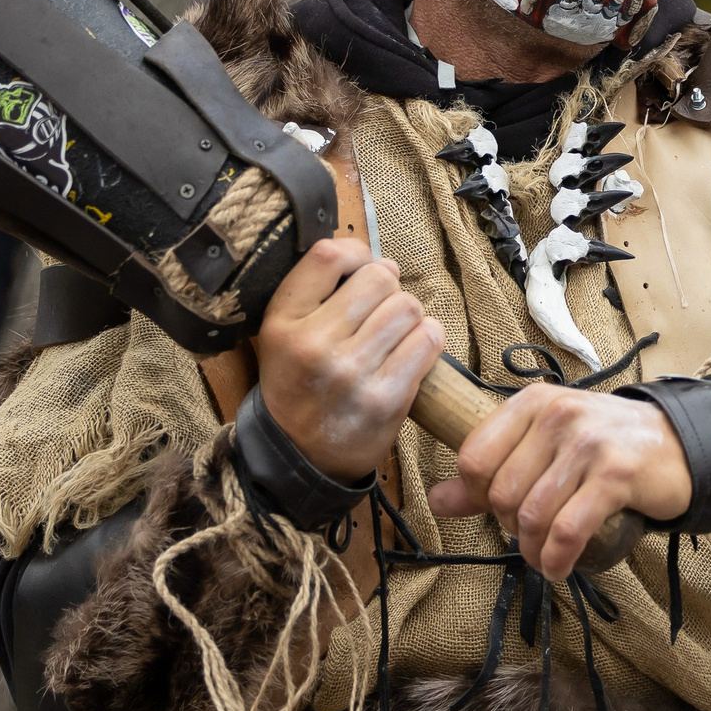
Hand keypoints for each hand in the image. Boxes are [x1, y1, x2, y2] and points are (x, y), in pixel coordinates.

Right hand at [256, 238, 444, 481]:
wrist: (298, 456)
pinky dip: (427, 340)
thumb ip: (315, 290)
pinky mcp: (385, 399)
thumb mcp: (282, 332)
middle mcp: (314, 344)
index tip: (362, 270)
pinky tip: (410, 352)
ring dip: (409, 317)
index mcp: (283, 321)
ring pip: (408, 307)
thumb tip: (370, 254)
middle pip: (381, 278)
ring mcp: (351, 373)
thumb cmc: (299, 384)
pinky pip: (428, 341)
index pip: (330, 255)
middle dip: (389, 289)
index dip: (358, 254)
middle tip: (380, 311)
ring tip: (394, 335)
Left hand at [427, 384, 691, 579]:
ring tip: (544, 558)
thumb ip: (490, 472)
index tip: (500, 510)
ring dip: (533, 551)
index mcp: (531, 403)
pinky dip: (557, 559)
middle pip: (501, 493)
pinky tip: (560, 568)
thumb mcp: (543, 446)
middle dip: (509, 528)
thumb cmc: (602, 447)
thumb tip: (436, 500)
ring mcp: (587, 442)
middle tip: (531, 535)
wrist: (675, 444)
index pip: (474, 458)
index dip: (478, 497)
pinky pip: (568, 529)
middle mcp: (556, 415)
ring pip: (531, 515)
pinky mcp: (615, 475)